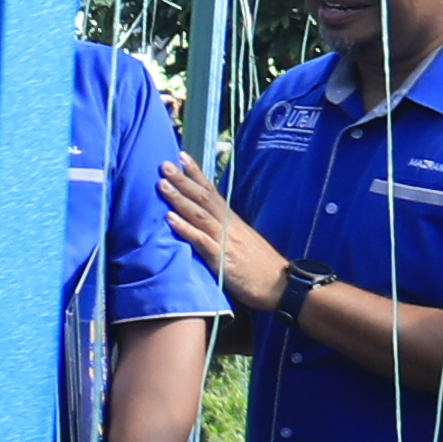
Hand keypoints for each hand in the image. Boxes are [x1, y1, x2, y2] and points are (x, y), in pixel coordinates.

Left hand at [156, 161, 289, 320]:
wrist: (280, 285)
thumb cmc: (259, 266)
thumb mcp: (241, 242)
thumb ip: (224, 230)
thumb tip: (206, 222)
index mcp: (232, 221)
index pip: (211, 192)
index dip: (196, 174)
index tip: (181, 156)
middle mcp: (228, 225)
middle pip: (203, 197)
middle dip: (183, 180)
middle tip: (164, 163)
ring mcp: (225, 240)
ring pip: (199, 214)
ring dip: (179, 198)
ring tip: (161, 184)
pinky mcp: (222, 258)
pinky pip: (201, 240)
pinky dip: (184, 228)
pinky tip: (169, 219)